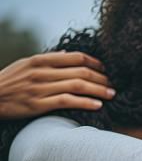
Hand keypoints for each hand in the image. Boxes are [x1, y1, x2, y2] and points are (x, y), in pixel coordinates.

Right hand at [0, 51, 114, 119]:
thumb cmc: (10, 82)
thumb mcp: (25, 65)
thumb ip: (47, 60)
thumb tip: (66, 55)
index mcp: (40, 60)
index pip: (75, 57)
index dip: (95, 63)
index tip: (105, 69)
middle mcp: (42, 72)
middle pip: (80, 72)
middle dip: (101, 78)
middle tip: (113, 84)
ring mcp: (40, 88)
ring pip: (77, 86)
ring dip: (99, 90)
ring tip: (111, 94)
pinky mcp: (39, 104)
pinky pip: (67, 101)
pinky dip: (86, 102)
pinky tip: (98, 105)